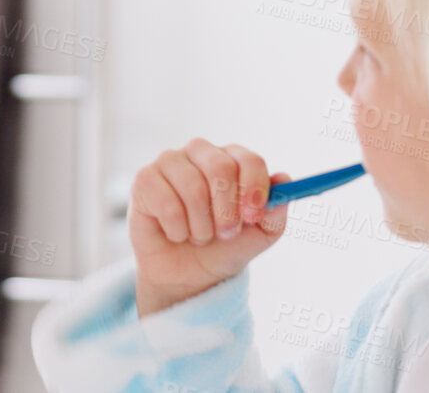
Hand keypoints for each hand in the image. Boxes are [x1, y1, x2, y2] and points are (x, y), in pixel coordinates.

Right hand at [129, 138, 291, 315]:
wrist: (186, 275)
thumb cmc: (223, 249)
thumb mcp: (258, 236)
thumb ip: (275, 211)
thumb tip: (284, 179)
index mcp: (232, 159)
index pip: (249, 159)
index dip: (254, 188)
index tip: (254, 217)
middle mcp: (201, 152)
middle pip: (221, 167)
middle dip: (227, 210)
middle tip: (225, 234)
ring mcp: (170, 162)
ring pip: (193, 187)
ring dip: (201, 225)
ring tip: (199, 236)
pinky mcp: (144, 179)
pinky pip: (167, 203)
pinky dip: (177, 229)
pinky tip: (175, 233)